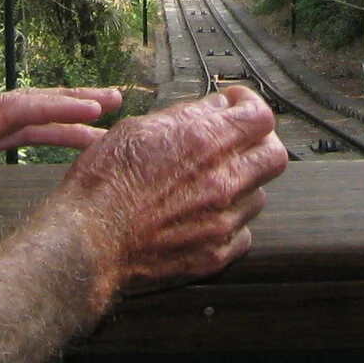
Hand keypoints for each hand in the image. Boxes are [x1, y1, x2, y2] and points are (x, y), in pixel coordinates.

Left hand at [0, 87, 120, 234]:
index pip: (13, 114)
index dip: (57, 108)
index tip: (96, 110)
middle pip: (21, 108)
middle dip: (69, 102)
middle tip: (113, 101)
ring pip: (12, 120)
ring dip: (54, 115)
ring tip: (92, 122)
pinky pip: (0, 133)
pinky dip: (30, 130)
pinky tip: (37, 140)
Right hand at [35, 84, 287, 307]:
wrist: (88, 243)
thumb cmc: (103, 182)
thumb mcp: (137, 130)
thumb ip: (184, 117)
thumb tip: (216, 108)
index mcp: (206, 141)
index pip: (261, 117)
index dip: (250, 107)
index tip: (234, 108)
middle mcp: (224, 180)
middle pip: (275, 156)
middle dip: (259, 145)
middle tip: (235, 145)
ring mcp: (223, 221)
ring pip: (258, 196)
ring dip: (241, 186)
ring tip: (208, 185)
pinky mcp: (215, 255)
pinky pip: (242, 233)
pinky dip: (229, 223)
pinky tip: (202, 217)